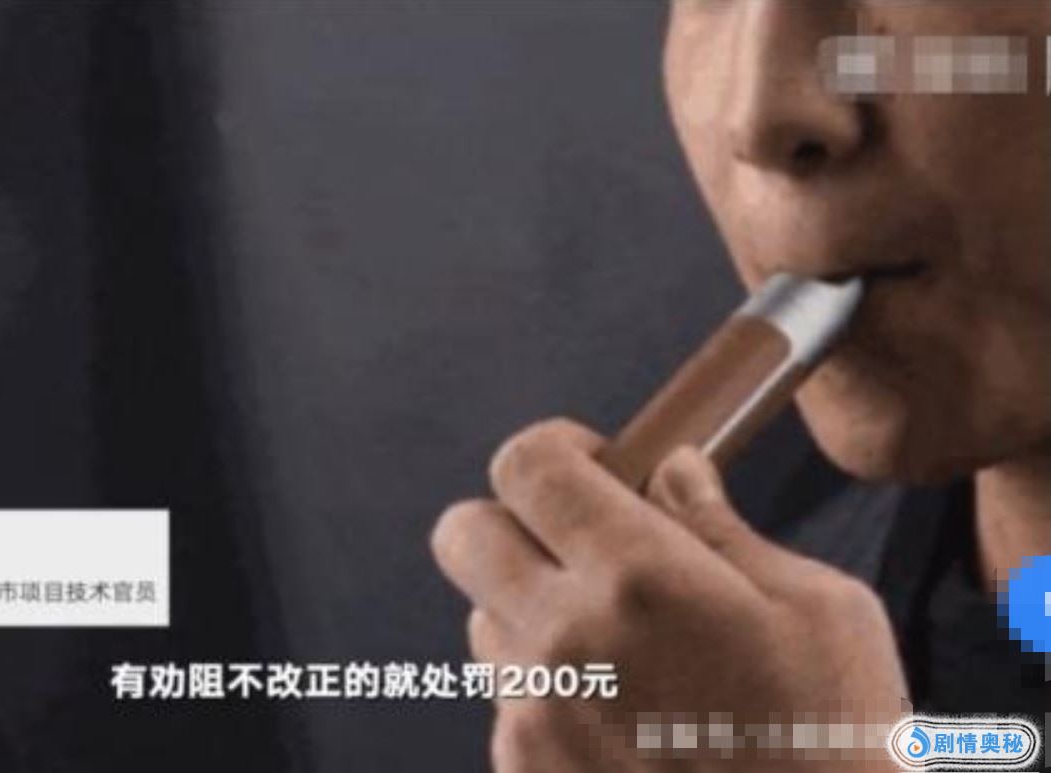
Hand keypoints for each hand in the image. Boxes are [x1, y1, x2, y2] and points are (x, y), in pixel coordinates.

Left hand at [431, 418, 907, 771]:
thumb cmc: (836, 742)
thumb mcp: (818, 610)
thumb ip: (722, 529)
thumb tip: (672, 469)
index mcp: (637, 578)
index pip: (526, 467)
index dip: (554, 451)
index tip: (592, 464)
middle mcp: (562, 640)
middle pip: (464, 535)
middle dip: (512, 522)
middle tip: (579, 544)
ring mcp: (532, 714)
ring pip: (483, 620)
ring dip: (531, 611)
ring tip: (618, 648)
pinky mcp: (523, 771)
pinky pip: (506, 700)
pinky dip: (546, 692)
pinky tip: (622, 722)